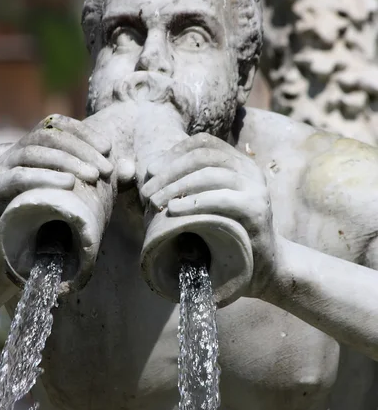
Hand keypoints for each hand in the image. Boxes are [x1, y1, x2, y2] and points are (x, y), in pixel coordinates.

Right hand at [0, 114, 112, 251]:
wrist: (18, 256)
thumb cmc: (53, 219)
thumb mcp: (82, 196)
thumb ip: (104, 180)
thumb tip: (129, 169)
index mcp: (34, 149)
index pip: (56, 125)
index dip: (83, 132)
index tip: (108, 147)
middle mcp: (14, 154)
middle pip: (47, 136)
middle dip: (79, 149)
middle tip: (105, 169)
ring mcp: (0, 171)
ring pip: (32, 153)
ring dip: (66, 161)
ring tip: (92, 176)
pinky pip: (16, 178)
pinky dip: (43, 177)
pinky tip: (67, 183)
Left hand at [140, 133, 276, 297]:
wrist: (263, 267)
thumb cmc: (227, 235)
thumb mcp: (207, 204)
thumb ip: (188, 185)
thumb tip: (151, 169)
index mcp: (238, 163)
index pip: (203, 143)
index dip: (174, 152)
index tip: (151, 170)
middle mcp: (249, 170)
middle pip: (203, 156)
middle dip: (169, 172)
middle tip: (146, 192)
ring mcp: (256, 188)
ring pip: (210, 174)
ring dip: (176, 187)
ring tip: (154, 201)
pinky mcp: (256, 209)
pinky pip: (220, 198)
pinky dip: (193, 202)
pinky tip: (173, 210)